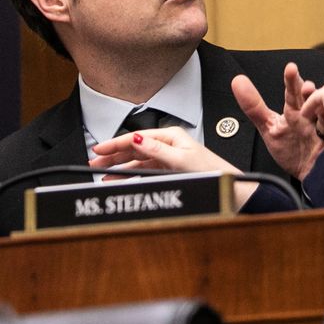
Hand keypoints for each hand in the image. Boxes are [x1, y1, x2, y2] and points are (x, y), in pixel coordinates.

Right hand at [90, 126, 236, 176]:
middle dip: (113, 155)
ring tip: (102, 173)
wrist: (228, 186)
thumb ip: (157, 150)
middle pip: (133, 148)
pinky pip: (144, 170)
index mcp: (171, 136)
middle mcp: (168, 145)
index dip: (115, 144)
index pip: (136, 138)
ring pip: (136, 160)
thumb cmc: (212, 171)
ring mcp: (167, 157)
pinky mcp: (169, 170)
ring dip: (119, 166)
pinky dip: (130, 174)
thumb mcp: (181, 160)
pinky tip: (119, 178)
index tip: (99, 150)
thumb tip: (137, 140)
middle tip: (94, 162)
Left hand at [232, 62, 323, 178]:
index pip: (293, 92)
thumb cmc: (290, 150)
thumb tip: (237, 81)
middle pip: (313, 99)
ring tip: (321, 105)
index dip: (292, 80)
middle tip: (307, 87)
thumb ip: (253, 106)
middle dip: (311, 91)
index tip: (290, 69)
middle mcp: (312, 115)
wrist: (306, 175)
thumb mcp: (268, 127)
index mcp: (295, 110)